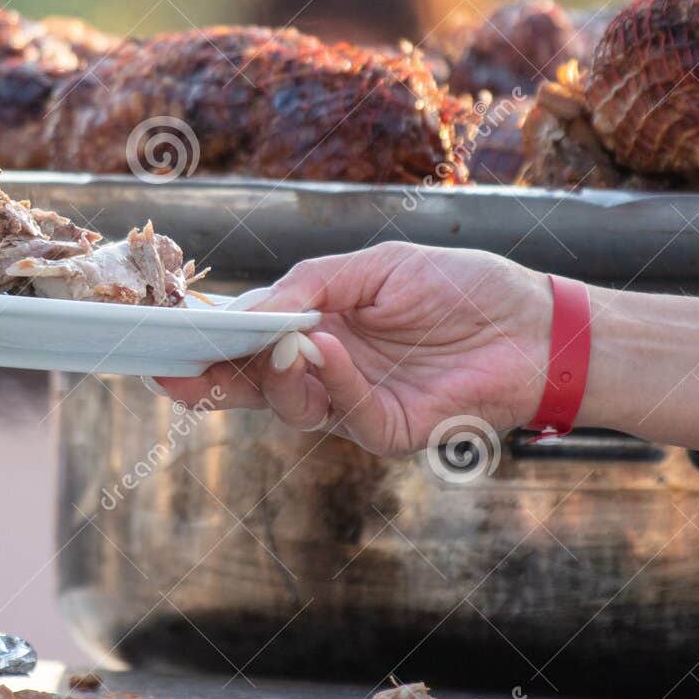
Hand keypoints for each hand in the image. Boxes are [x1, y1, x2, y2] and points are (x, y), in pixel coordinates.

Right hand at [156, 242, 552, 455]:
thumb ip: (308, 285)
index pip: (245, 341)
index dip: (203, 343)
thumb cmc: (459, 286)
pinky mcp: (386, 431)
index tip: (163, 337)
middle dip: (207, 381)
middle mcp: (324, 372)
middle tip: (175, 371)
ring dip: (274, 375)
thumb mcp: (373, 267)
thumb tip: (247, 310)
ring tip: (282, 340)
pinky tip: (327, 350)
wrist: (535, 323)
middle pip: (248, 385)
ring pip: (286, 405)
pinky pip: (343, 413)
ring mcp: (352, 405)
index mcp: (314, 329)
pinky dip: (331, 381)